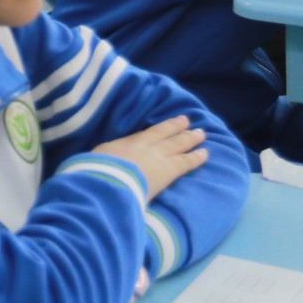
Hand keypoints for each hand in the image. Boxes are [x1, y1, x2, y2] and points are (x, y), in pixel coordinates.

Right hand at [93, 116, 209, 200]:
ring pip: (177, 144)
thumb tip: (104, 161)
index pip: (144, 135)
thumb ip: (107, 158)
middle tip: (187, 121)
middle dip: (175, 127)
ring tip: (200, 133)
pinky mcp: (168, 170)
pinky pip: (186, 162)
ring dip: (189, 138)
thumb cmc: (97, 173)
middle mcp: (143, 146)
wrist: (107, 181)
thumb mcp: (98, 160)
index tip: (165, 125)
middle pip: (163, 134)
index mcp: (125, 144)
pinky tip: (205, 153)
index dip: (157, 130)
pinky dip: (196, 157)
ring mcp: (157, 156)